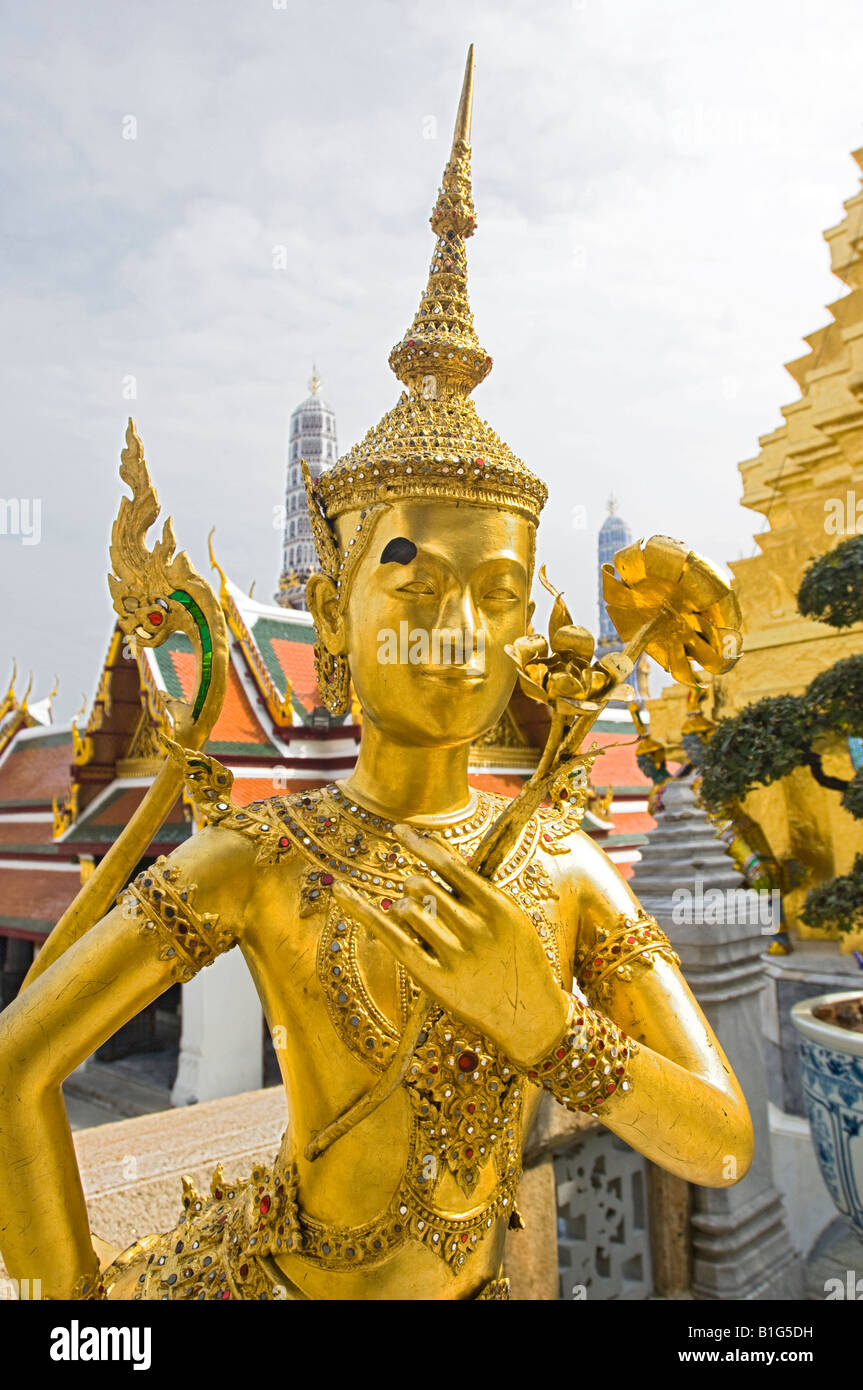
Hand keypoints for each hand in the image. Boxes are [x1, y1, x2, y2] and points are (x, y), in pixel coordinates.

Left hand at [330, 823, 569, 1067]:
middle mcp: (474, 929)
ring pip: (405, 908)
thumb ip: (474, 887)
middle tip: (417, 894)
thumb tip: (433, 850)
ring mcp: (453, 955)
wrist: (530, 1016)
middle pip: (423, 886)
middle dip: (413, 883)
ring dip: (402, 905)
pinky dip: (364, 912)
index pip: (449, 864)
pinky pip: (390, 939)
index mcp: (497, 906)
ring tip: (417, 920)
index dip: (420, 844)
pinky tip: (342, 893)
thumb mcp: (510, 916)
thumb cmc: (517, 959)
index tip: (399, 830)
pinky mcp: (433, 978)